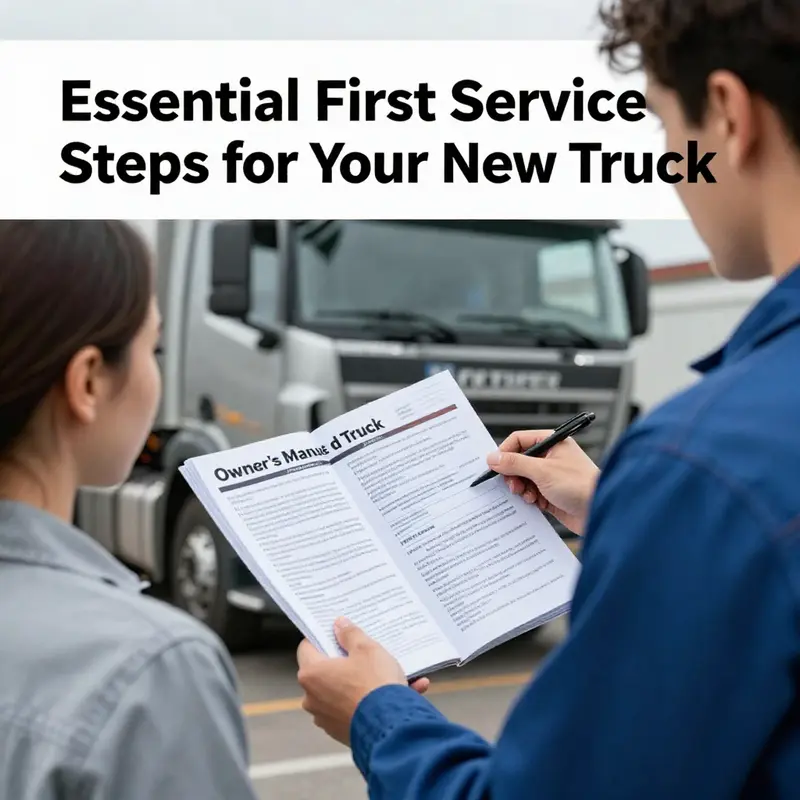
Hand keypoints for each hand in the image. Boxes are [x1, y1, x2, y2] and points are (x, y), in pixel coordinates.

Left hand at [296, 617, 429, 745]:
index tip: (338, 635)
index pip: (307, 648)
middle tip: (366, 654)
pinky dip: (374, 702)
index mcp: (312, 674)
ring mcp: (326, 718)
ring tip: (395, 675)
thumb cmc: (374, 684)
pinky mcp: (342, 732)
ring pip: (345, 692)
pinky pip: (357, 710)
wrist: (390, 727)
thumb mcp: (366, 649)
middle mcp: (313, 698)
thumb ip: (350, 634)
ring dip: (366, 683)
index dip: (323, 638)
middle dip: (347, 663)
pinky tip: (404, 692)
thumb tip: (340, 625)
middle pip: (327, 672)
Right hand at [486, 430, 599, 534]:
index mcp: (552, 442)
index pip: (519, 440)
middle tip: (513, 486)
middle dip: (513, 474)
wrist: (600, 512)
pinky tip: (537, 503)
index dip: (505, 452)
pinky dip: (530, 498)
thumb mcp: (542, 471)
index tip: (495, 466)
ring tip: (529, 496)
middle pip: (518, 461)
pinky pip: (531, 492)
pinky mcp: (551, 493)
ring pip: (523, 478)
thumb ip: (515, 463)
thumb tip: (493, 458)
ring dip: (521, 488)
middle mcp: (551, 456)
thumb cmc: (580, 485)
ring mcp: (551, 475)